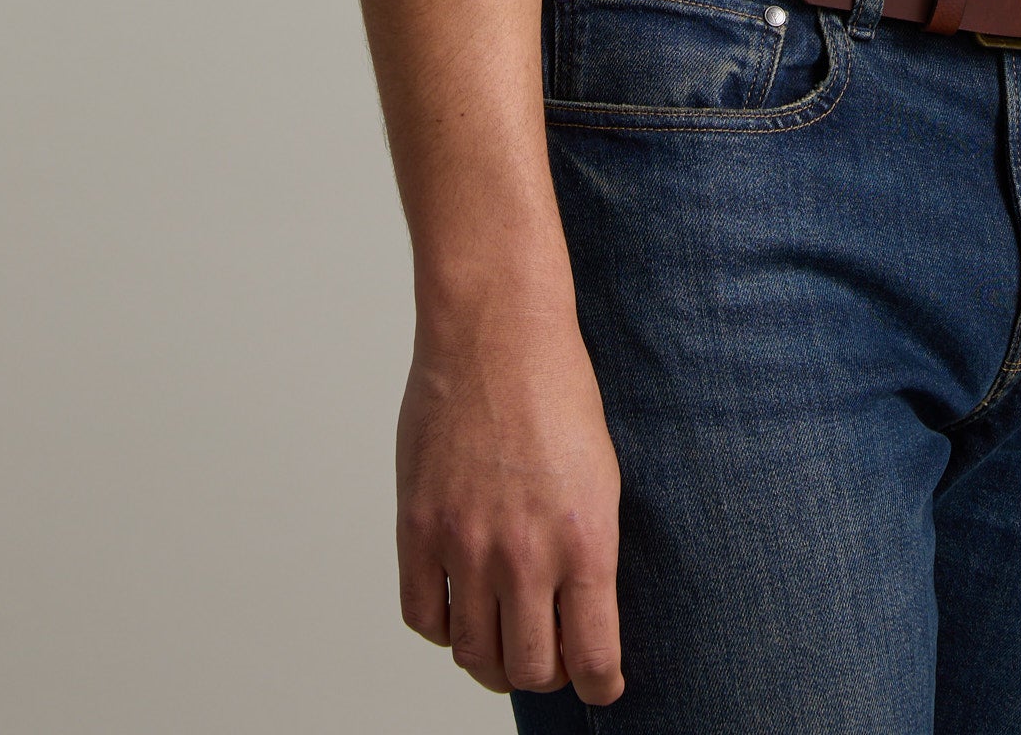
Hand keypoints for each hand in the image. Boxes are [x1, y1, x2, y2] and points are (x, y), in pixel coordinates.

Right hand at [395, 300, 624, 703]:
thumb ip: (588, 554)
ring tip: (504, 634)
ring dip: (491, 657)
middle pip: (529, 669)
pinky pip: (423, 617)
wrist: (496, 333)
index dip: (599, 686)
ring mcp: (466, 545)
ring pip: (473, 654)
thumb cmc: (557, 393)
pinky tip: (460, 605)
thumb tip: (581, 619)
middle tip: (550, 655)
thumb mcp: (601, 477)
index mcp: (585, 541)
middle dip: (545, 673)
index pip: (594, 658)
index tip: (600, 687)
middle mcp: (525, 554)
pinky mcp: (418, 529)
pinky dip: (443, 626)